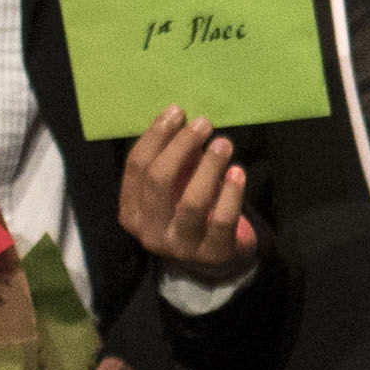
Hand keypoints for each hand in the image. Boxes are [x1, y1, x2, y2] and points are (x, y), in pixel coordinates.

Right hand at [117, 108, 262, 281]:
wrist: (214, 258)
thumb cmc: (187, 211)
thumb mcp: (173, 185)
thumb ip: (172, 158)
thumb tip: (181, 118)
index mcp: (131, 212)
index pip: (137, 167)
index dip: (156, 136)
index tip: (177, 112)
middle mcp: (150, 232)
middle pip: (159, 181)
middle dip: (181, 146)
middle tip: (203, 124)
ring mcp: (181, 247)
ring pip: (191, 202)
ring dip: (208, 167)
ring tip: (223, 143)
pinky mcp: (213, 253)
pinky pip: (222, 220)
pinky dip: (231, 193)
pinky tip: (237, 172)